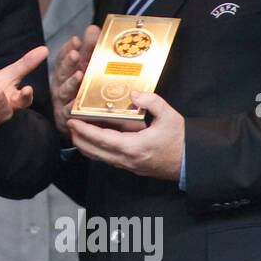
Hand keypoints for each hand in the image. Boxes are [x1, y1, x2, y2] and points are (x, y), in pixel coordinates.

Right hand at [51, 24, 98, 135]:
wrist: (81, 122)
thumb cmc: (82, 91)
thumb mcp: (86, 67)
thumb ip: (89, 48)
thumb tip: (92, 28)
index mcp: (65, 71)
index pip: (63, 57)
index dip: (68, 48)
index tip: (76, 41)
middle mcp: (60, 84)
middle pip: (63, 72)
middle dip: (69, 63)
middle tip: (76, 54)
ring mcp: (62, 101)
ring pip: (65, 91)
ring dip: (71, 83)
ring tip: (79, 76)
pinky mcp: (65, 117)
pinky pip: (68, 112)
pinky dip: (72, 107)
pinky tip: (77, 102)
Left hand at [66, 90, 184, 180]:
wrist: (192, 163)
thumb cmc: (181, 141)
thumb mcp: (169, 116)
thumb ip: (152, 102)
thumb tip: (134, 94)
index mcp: (133, 147)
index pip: (101, 139)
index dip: (83, 131)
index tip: (71, 121)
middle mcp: (127, 159)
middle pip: (93, 151)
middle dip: (78, 138)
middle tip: (69, 125)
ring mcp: (128, 165)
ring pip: (99, 158)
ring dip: (86, 146)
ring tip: (77, 132)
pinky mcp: (131, 167)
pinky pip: (108, 160)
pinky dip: (97, 150)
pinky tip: (96, 140)